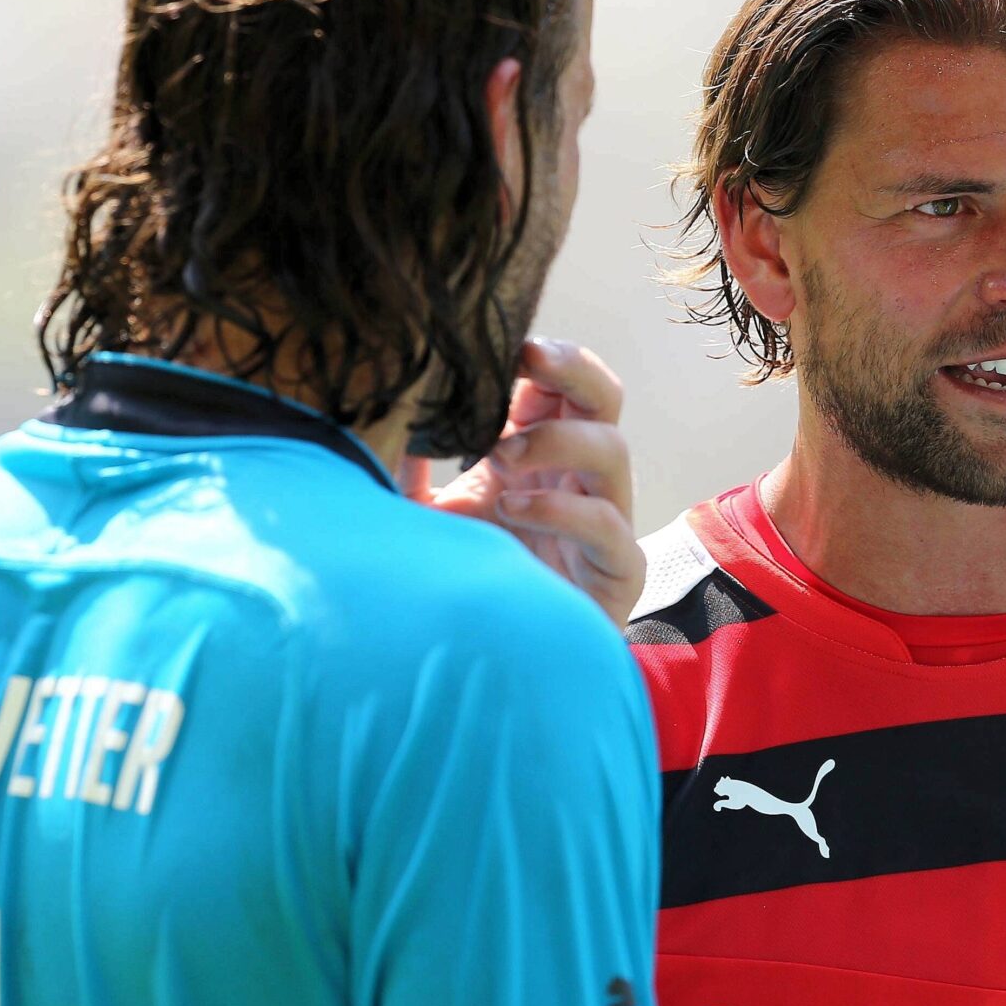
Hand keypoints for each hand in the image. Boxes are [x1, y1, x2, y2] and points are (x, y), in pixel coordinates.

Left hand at [407, 337, 644, 626]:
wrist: (494, 664)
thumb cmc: (467, 582)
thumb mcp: (427, 516)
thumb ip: (408, 470)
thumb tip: (387, 419)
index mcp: (541, 452)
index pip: (556, 382)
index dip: (537, 354)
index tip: (495, 341)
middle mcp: (579, 478)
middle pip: (603, 397)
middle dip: (570, 368)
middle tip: (526, 359)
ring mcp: (604, 521)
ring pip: (613, 449)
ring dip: (558, 440)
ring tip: (499, 456)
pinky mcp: (618, 571)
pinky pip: (609, 525)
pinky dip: (560, 510)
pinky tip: (510, 512)